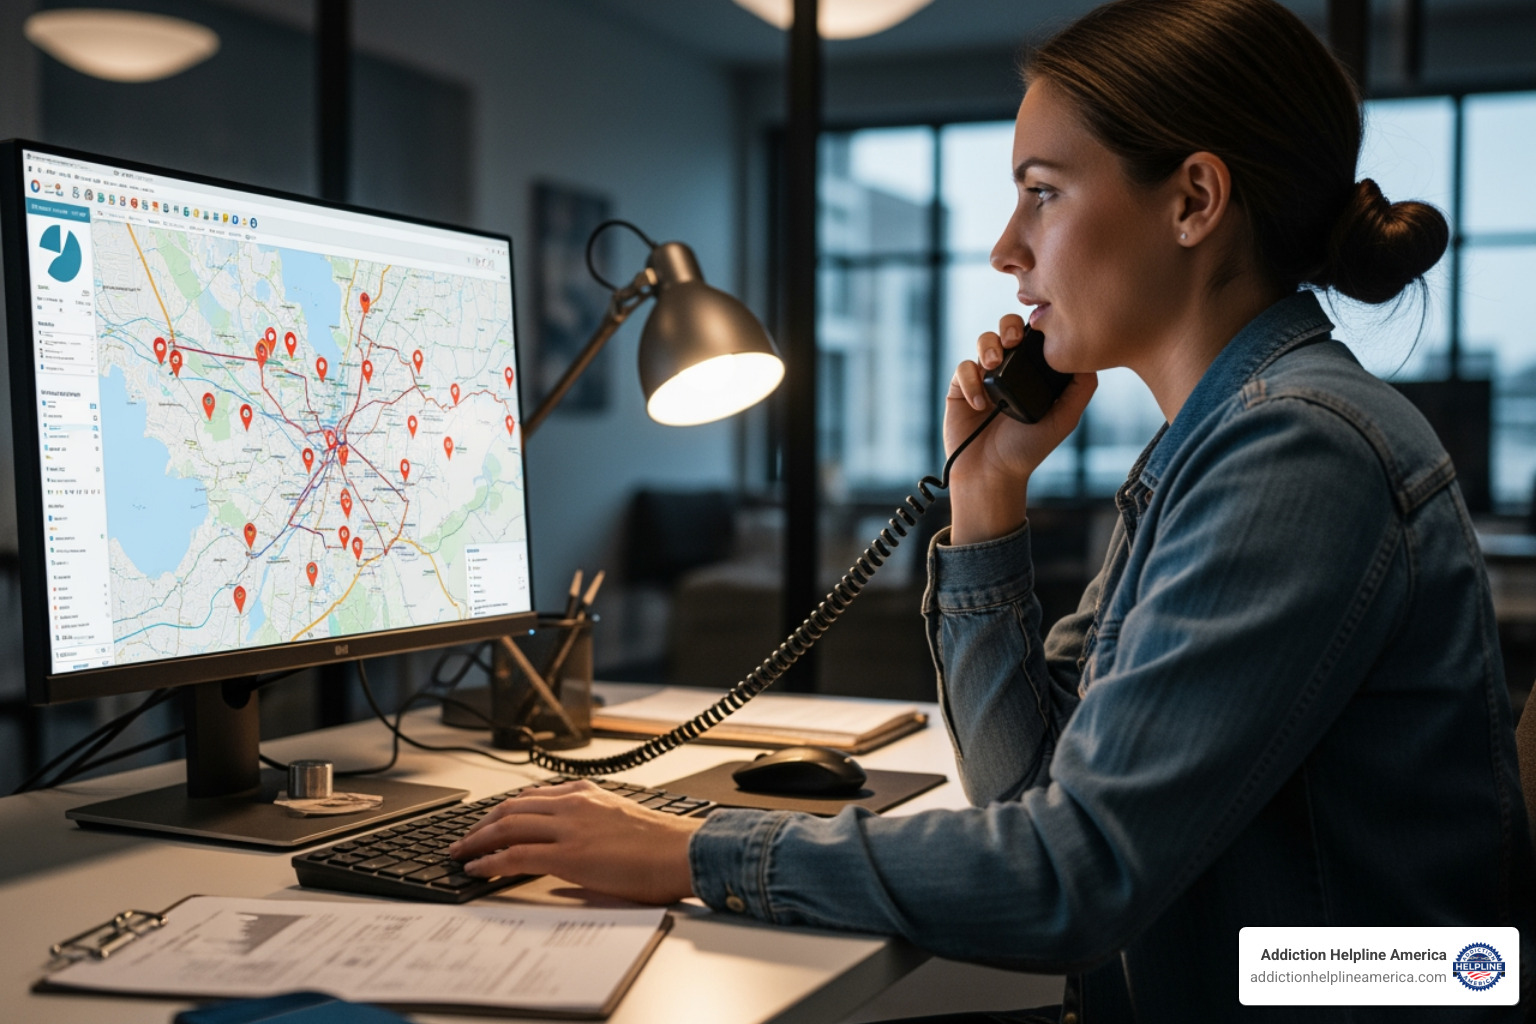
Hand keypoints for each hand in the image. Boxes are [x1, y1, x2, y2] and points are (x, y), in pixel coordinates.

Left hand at [447, 780, 702, 904]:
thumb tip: (571, 847)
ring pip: (507, 826)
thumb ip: (592, 823)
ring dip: (477, 840)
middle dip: (481, 824)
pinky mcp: (568, 855)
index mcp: (586, 794)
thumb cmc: (662, 845)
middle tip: (463, 838)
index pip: (531, 797)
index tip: (487, 822)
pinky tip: (476, 868)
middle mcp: (573, 804)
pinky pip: (516, 854)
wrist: (683, 852)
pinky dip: (490, 860)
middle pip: (511, 808)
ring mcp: (569, 828)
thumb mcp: (620, 819)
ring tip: (459, 853)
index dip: (502, 810)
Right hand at [946, 313, 1095, 543]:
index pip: (1036, 337)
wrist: (992, 473)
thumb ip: (1081, 389)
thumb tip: (1090, 356)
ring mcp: (985, 377)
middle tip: (1013, 340)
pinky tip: (980, 404)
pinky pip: (963, 368)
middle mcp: (1010, 370)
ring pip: (983, 341)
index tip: (1040, 332)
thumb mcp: (1064, 419)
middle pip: (1008, 328)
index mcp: (1035, 372)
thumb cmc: (1029, 450)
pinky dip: (971, 380)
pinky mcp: (961, 388)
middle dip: (1009, 325)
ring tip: (992, 365)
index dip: (1037, 327)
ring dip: (987, 345)